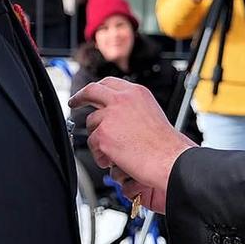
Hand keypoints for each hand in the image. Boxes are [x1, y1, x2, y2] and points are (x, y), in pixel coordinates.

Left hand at [68, 77, 194, 214]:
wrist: (170, 159)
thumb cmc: (165, 144)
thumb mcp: (150, 113)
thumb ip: (130, 107)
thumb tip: (112, 111)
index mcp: (136, 92)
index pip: (109, 83)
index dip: (96, 89)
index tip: (87, 94)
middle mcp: (122, 99)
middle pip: (92, 91)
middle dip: (80, 97)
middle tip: (74, 103)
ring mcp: (111, 115)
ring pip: (92, 123)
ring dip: (98, 138)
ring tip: (115, 151)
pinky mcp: (103, 134)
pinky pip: (93, 144)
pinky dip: (101, 155)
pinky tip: (115, 160)